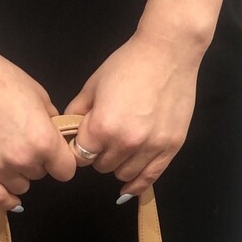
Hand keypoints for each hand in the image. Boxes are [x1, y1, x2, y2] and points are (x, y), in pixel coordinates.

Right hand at [0, 46, 75, 208]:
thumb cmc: (1, 78)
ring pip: (20, 186)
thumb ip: (52, 122)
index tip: (54, 155)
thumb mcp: (39, 95)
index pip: (66, 171)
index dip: (61, 162)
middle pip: (40, 175)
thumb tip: (58, 137)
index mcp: (44, 141)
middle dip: (35, 161)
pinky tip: (11, 198)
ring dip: (18, 174)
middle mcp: (22, 159)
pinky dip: (5, 199)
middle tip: (20, 141)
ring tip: (6, 153)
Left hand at [63, 26, 201, 197]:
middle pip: (101, 167)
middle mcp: (126, 142)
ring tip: (121, 149)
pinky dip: (138, 185)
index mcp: (102, 126)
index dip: (79, 148)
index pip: (79, 156)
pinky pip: (151, 177)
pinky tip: (130, 188)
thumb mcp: (94, 84)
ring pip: (124, 174)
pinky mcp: (171, 147)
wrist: (169, 53)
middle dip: (99, 155)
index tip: (83, 141)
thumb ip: (78, 111)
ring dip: (118, 165)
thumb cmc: (129, 63)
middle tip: (105, 138)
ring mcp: (151, 147)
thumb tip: (70, 130)